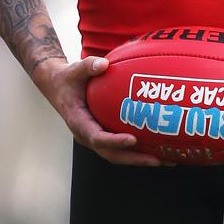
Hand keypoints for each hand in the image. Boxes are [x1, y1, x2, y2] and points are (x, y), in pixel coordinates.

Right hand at [32, 56, 171, 166]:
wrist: (59, 87)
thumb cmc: (69, 78)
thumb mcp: (75, 69)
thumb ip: (88, 66)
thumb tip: (103, 64)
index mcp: (79, 122)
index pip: (97, 137)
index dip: (115, 141)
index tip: (133, 140)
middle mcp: (87, 135)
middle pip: (111, 154)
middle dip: (134, 159)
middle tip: (157, 159)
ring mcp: (95, 137)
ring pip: (117, 155)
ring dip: (139, 159)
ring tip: (165, 159)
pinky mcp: (102, 135)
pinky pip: (120, 147)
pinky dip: (137, 150)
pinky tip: (158, 147)